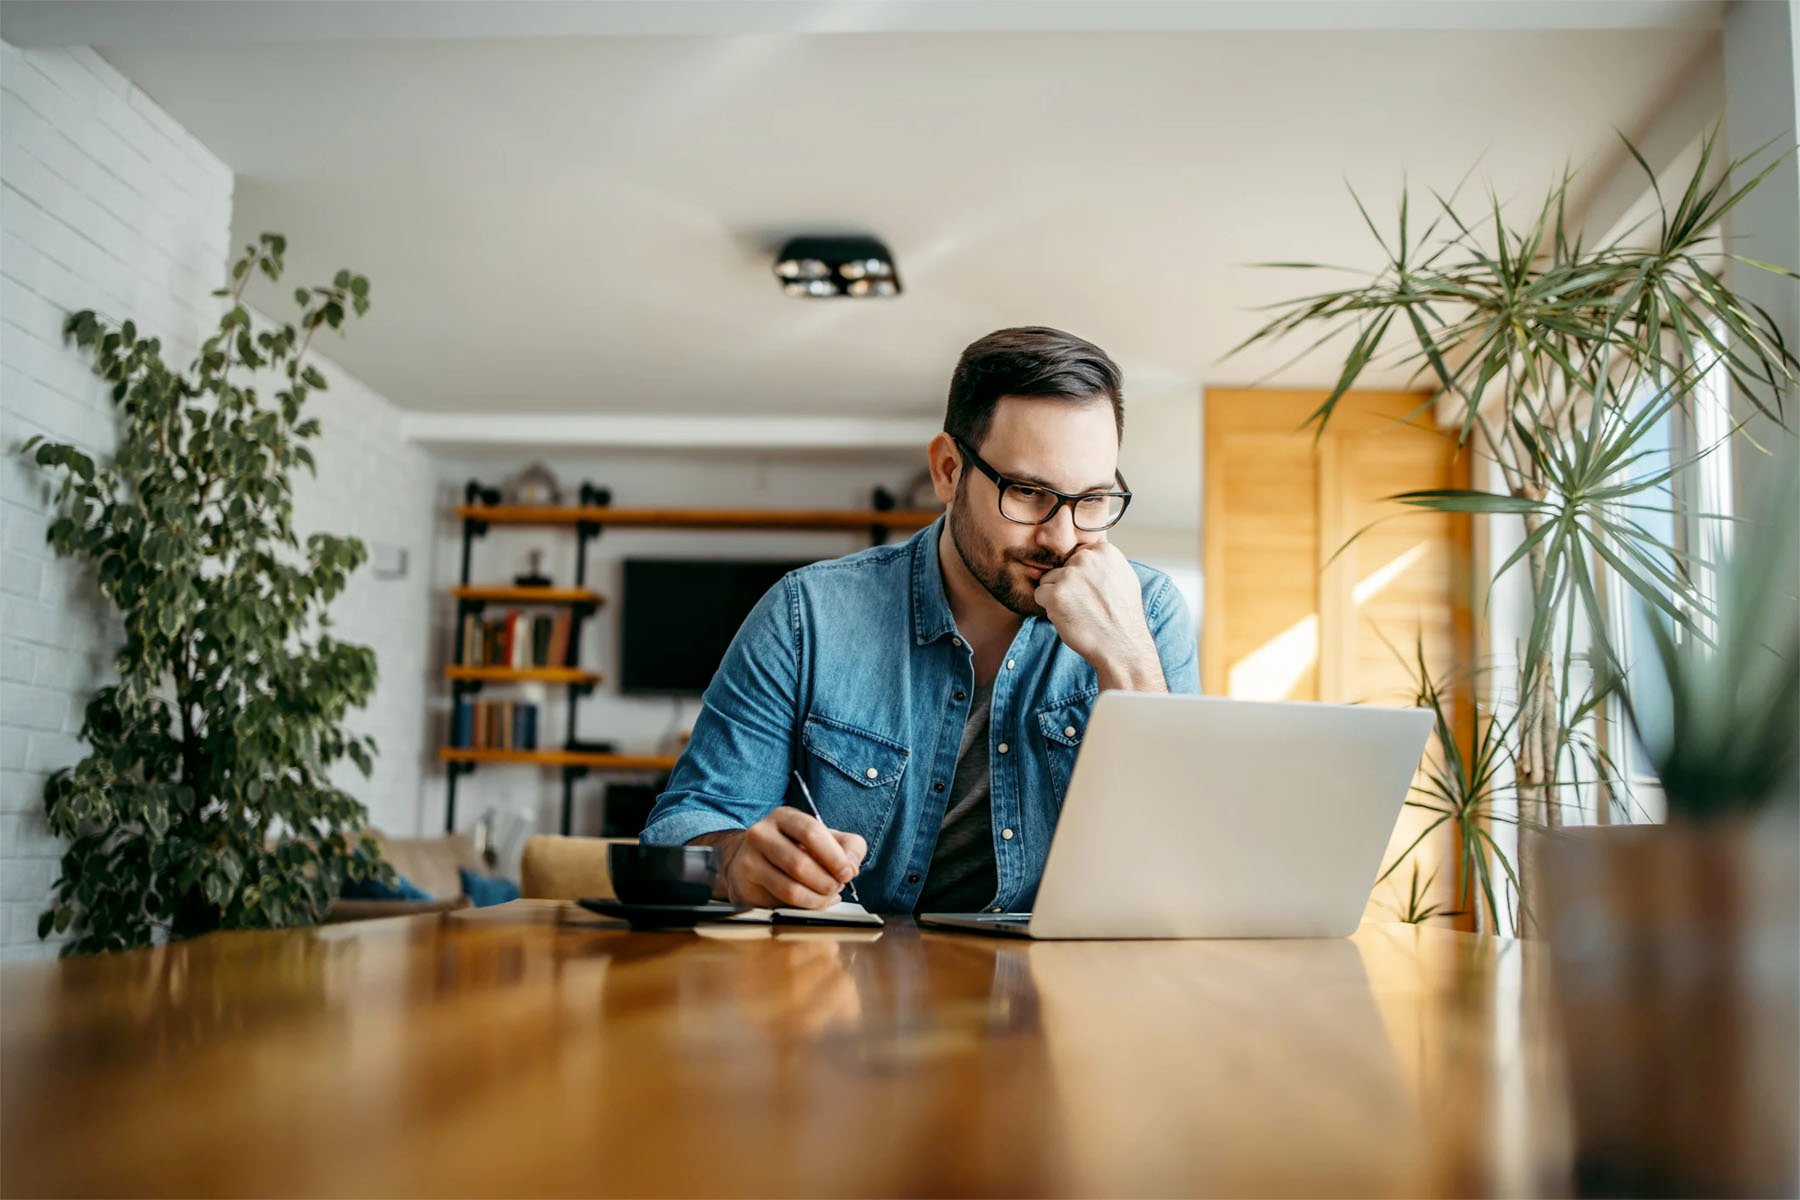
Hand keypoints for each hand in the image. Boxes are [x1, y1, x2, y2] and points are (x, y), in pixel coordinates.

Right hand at [704, 809, 866, 909]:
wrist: (751, 862)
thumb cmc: (796, 849)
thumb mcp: (826, 840)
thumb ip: (849, 847)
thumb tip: (852, 866)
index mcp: (784, 816)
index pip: (811, 831)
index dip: (834, 856)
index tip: (848, 872)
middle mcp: (762, 833)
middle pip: (800, 863)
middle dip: (827, 881)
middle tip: (837, 887)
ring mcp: (749, 858)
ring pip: (791, 887)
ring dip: (818, 897)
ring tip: (828, 896)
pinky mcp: (747, 882)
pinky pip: (782, 900)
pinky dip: (806, 905)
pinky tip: (815, 901)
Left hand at [1033, 541, 1165, 691]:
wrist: (1122, 645)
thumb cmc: (1123, 616)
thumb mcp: (1123, 577)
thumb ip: (1103, 563)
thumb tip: (1085, 553)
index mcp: (1104, 551)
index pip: (1077, 556)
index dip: (1081, 577)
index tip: (1093, 592)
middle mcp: (1087, 558)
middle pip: (1062, 567)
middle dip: (1069, 585)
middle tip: (1087, 604)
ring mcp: (1070, 575)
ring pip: (1049, 580)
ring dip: (1058, 596)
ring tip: (1080, 612)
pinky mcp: (1056, 594)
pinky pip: (1040, 594)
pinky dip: (1049, 608)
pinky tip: (1069, 617)